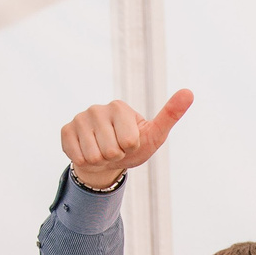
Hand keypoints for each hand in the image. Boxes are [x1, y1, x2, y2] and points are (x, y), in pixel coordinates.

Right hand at [61, 89, 193, 191]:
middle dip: (116, 156)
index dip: (131, 149)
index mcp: (120, 107)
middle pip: (111, 150)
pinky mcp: (66, 130)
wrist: (106, 160)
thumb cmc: (133, 146)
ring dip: (100, 160)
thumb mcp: (155, 135)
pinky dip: (85, 162)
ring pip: (93, 155)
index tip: (129, 143)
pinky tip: (88, 152)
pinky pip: (77, 156)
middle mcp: (98, 109)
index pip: (129, 141)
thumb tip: (189, 92)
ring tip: (103, 152)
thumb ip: (171, 115)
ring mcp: (79, 118)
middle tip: (115, 149)